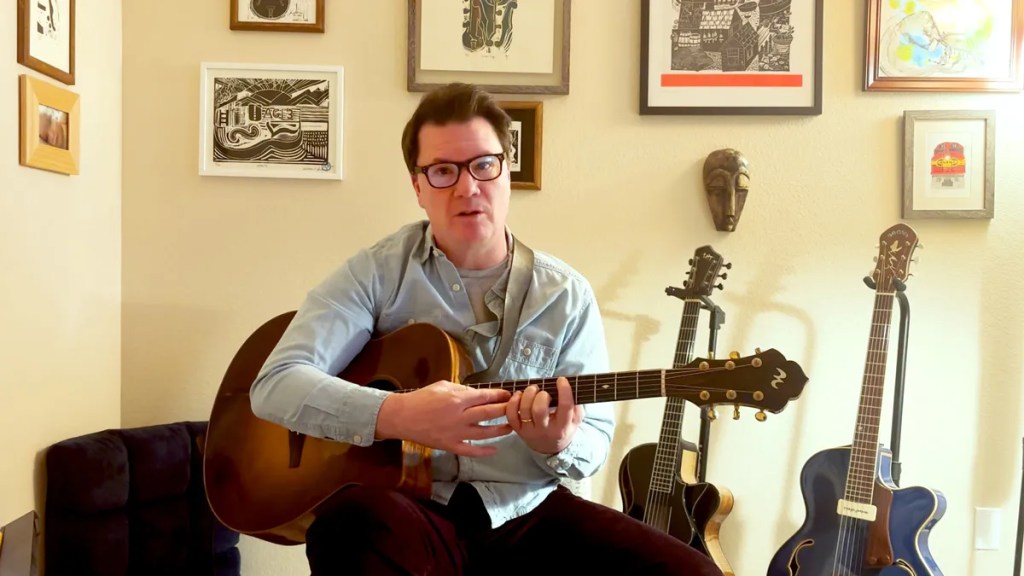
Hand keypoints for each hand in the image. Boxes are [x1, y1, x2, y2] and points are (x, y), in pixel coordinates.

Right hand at [375, 381, 511, 456]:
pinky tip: (495, 449)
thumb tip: (479, 393)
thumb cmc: (422, 398)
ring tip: (511, 427)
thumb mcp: (443, 386)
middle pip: (489, 413)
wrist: (403, 417)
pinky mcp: (450, 445)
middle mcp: (460, 416)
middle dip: (506, 410)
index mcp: (457, 399)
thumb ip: (462, 390)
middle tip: (516, 408)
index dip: (500, 395)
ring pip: (485, 433)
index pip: (485, 396)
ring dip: (501, 430)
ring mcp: (456, 433)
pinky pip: (471, 450)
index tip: (509, 394)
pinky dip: (484, 451)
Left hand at [506, 377, 582, 454]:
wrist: (550, 448)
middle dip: (541, 395)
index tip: (561, 380)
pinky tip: (519, 395)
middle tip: (543, 391)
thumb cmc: (563, 429)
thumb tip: (570, 386)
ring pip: (524, 410)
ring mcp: (529, 431)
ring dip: (527, 394)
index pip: (565, 406)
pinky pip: (511, 414)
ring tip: (533, 389)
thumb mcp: (575, 420)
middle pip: (539, 409)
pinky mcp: (518, 430)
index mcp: (563, 427)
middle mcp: (545, 430)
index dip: (564, 390)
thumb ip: (576, 405)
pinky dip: (513, 402)